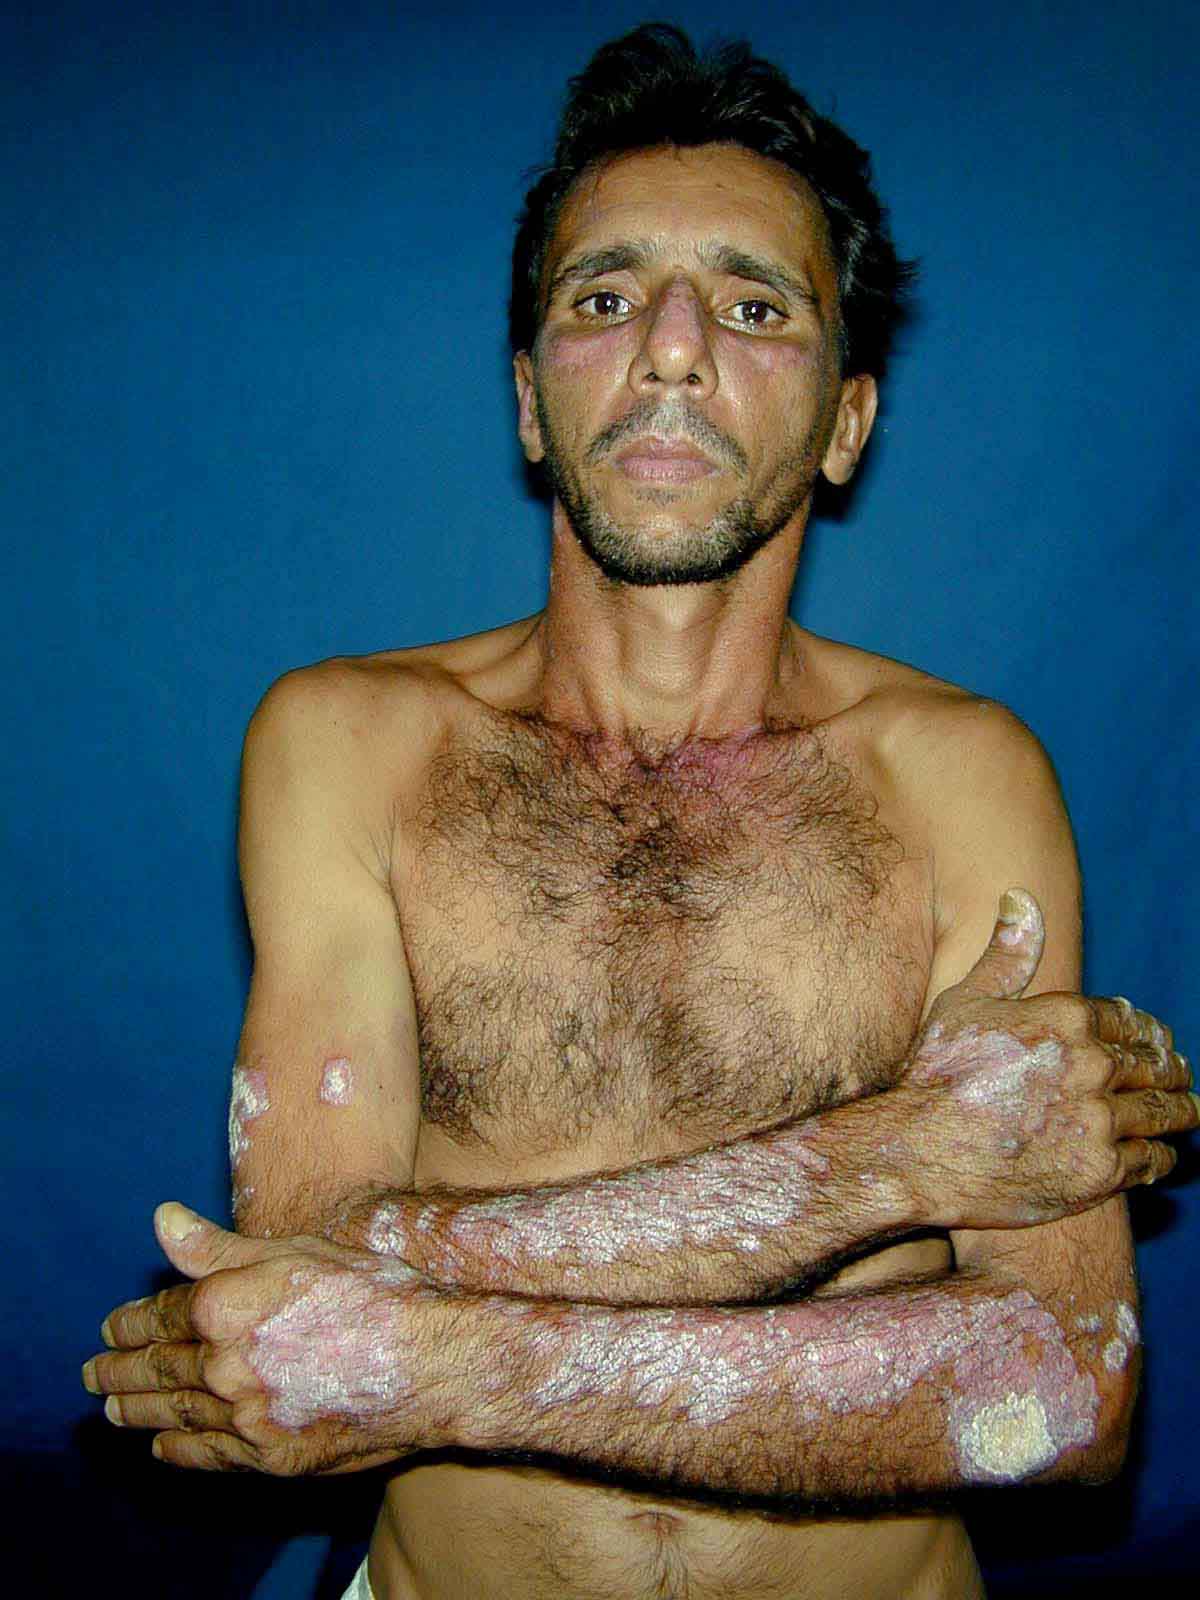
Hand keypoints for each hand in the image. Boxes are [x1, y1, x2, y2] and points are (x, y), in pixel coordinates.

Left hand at [82, 1203, 446, 1473]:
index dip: (130, 1321)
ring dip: (137, 1411)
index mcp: (224, 1307)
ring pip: (175, 1414)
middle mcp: (224, 1365)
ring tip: (111, 1410)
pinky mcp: (271, 1456)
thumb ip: (220, 1246)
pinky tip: (163, 1448)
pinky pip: (209, 1455)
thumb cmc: (371, 1293)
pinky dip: (178, 1451)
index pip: (161, 1316)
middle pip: (158, 1369)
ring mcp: (245, 1415)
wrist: (429, 1361)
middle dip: (120, 1370)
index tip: (110, 1326)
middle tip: (93, 1373)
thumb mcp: (295, 1250)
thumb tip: (162, 1220)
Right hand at [902, 889, 1197, 1229]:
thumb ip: (1007, 954)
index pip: (1129, 1020)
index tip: (1154, 1039)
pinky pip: (1152, 1163)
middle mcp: (1093, 1068)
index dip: (1145, 1030)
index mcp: (1068, 1019)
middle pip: (1154, 1066)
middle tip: (1179, 1074)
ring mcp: (1100, 1123)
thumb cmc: (935, 1074)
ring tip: (1186, 1111)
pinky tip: (1160, 1156)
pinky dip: (1161, 1157)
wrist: (917, 1152)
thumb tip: (1022, 897)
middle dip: (1171, 1069)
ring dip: (1180, 1110)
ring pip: (1163, 1114)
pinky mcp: (1100, 1174)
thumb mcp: (965, 1001)